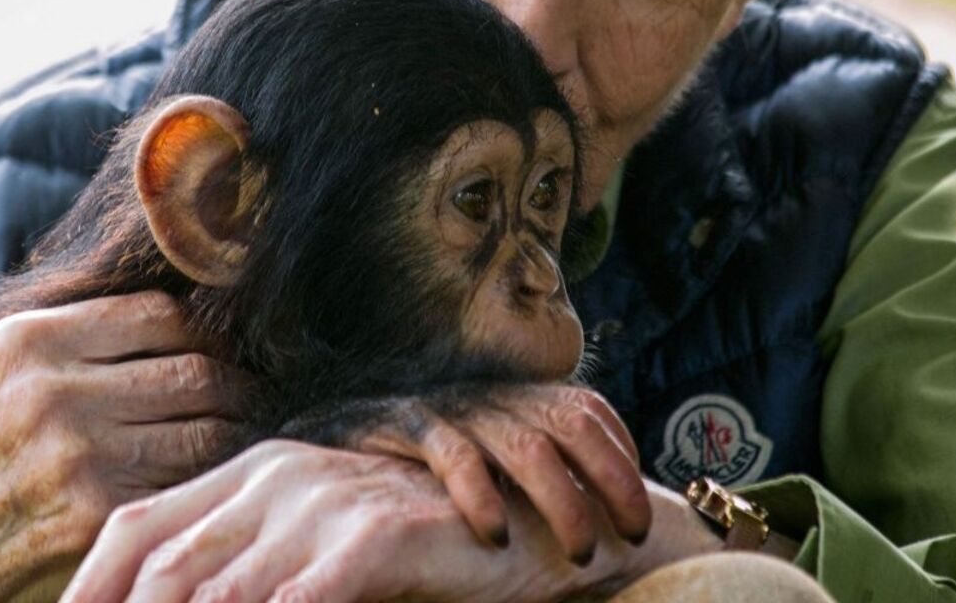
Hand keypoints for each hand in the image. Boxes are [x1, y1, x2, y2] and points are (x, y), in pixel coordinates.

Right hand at [0, 291, 246, 601]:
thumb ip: (61, 343)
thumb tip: (159, 315)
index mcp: (25, 342)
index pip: (158, 313)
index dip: (199, 335)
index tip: (212, 354)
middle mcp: (52, 390)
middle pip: (194, 369)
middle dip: (231, 387)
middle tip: (247, 400)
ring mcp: (78, 454)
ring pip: (205, 428)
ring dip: (231, 437)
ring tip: (238, 440)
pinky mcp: (98, 514)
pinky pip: (186, 485)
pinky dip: (208, 486)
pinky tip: (209, 488)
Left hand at [60, 439, 654, 602]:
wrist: (539, 521)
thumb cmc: (422, 550)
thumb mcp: (319, 553)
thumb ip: (251, 574)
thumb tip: (172, 598)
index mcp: (251, 473)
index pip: (136, 524)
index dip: (87, 589)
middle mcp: (277, 475)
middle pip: (162, 561)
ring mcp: (324, 499)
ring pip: (216, 589)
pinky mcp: (374, 531)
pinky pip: (296, 600)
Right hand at [334, 383, 652, 558]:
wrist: (316, 443)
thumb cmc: (410, 469)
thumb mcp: (477, 461)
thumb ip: (527, 476)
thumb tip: (597, 527)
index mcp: (512, 401)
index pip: (588, 409)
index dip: (623, 454)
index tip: (638, 514)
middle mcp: (488, 400)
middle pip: (571, 422)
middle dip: (611, 479)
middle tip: (631, 538)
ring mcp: (447, 411)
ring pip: (525, 445)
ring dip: (563, 501)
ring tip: (581, 555)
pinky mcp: (401, 428)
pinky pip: (452, 455)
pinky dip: (481, 497)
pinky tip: (496, 538)